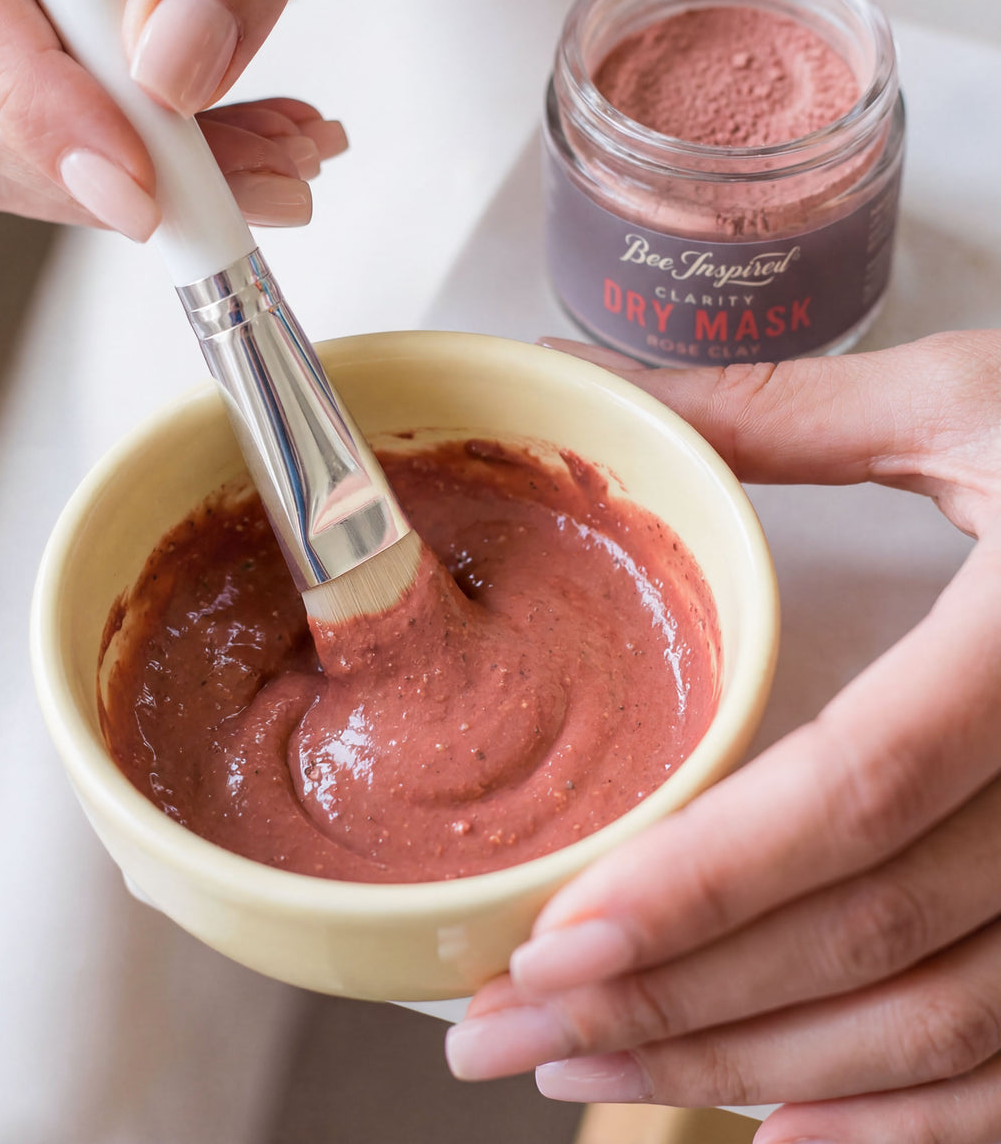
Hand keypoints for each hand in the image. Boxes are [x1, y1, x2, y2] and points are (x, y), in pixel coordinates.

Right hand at [0, 0, 483, 236]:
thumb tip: (172, 67)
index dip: (37, 100)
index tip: (137, 183)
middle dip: (113, 163)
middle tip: (249, 186)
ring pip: (33, 135)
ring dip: (162, 182)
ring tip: (288, 158)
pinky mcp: (91, 31)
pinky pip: (105, 134)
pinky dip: (191, 168)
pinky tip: (272, 142)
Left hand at [446, 330, 1000, 1143]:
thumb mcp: (967, 400)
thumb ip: (780, 417)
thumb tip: (592, 391)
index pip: (856, 792)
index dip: (704, 880)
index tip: (554, 937)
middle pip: (869, 935)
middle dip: (671, 999)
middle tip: (507, 1026)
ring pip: (939, 1023)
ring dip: (753, 1068)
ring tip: (586, 1065)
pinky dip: (910, 1118)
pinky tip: (783, 1127)